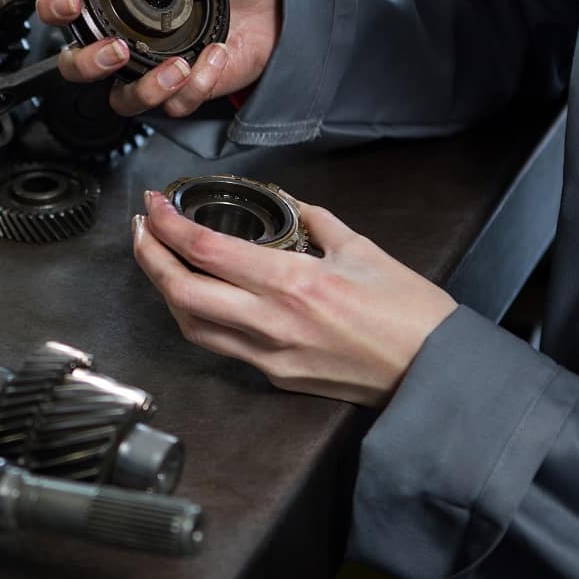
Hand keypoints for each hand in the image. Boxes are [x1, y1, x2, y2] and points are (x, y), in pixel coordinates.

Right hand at [37, 0, 280, 117]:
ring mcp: (151, 68)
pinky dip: (197, 84)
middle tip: (117, 48)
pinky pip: (175, 105)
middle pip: (76, 67)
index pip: (62, 11)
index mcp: (113, 0)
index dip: (54, 9)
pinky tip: (217, 54)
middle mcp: (124, 38)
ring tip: (178, 67)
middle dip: (89, 63)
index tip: (71, 1)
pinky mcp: (184, 90)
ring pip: (122, 101)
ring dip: (145, 90)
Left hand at [132, 190, 456, 406]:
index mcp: (293, 283)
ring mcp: (270, 356)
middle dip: (149, 256)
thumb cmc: (410, 314)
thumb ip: (315, 220)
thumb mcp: (362, 250)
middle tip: (141, 229)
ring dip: (165, 291)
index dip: (168, 225)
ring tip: (159, 259)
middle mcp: (272, 323)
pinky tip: (196, 296)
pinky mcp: (275, 376)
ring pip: (191, 326)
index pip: (205, 250)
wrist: (437, 373)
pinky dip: (198, 318)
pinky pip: (221, 346)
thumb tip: (286, 202)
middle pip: (181, 292)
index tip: (154, 204)